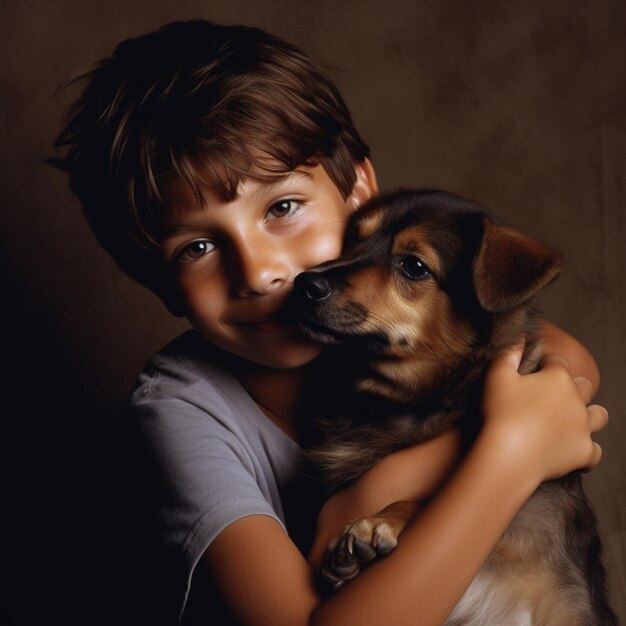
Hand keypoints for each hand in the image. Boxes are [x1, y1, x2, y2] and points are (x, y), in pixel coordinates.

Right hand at [481, 345, 606, 483]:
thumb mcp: (497, 376)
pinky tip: (572, 448)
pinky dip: (585, 449)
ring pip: (599, 416)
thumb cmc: (501, 412)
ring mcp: (583, 427)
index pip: (557, 361)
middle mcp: (577, 400)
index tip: (534, 368)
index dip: (545, 362)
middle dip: (571, 386)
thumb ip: (509, 354)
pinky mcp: (584, 453)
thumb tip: (518, 336)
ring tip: (573, 418)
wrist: (510, 454)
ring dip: (590, 414)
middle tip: (550, 394)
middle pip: (584, 386)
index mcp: (558, 378)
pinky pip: (594, 450)